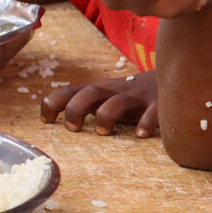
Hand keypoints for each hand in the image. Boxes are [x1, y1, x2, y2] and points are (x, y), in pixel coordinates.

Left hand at [41, 70, 158, 136]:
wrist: (167, 77)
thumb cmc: (129, 95)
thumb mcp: (104, 96)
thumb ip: (85, 103)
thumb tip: (58, 118)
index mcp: (99, 89)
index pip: (70, 91)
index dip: (54, 103)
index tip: (45, 120)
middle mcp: (114, 91)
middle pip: (90, 92)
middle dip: (76, 108)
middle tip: (72, 129)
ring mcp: (136, 97)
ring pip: (117, 101)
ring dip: (106, 115)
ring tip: (102, 131)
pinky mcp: (158, 104)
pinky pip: (153, 112)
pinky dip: (146, 122)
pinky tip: (140, 134)